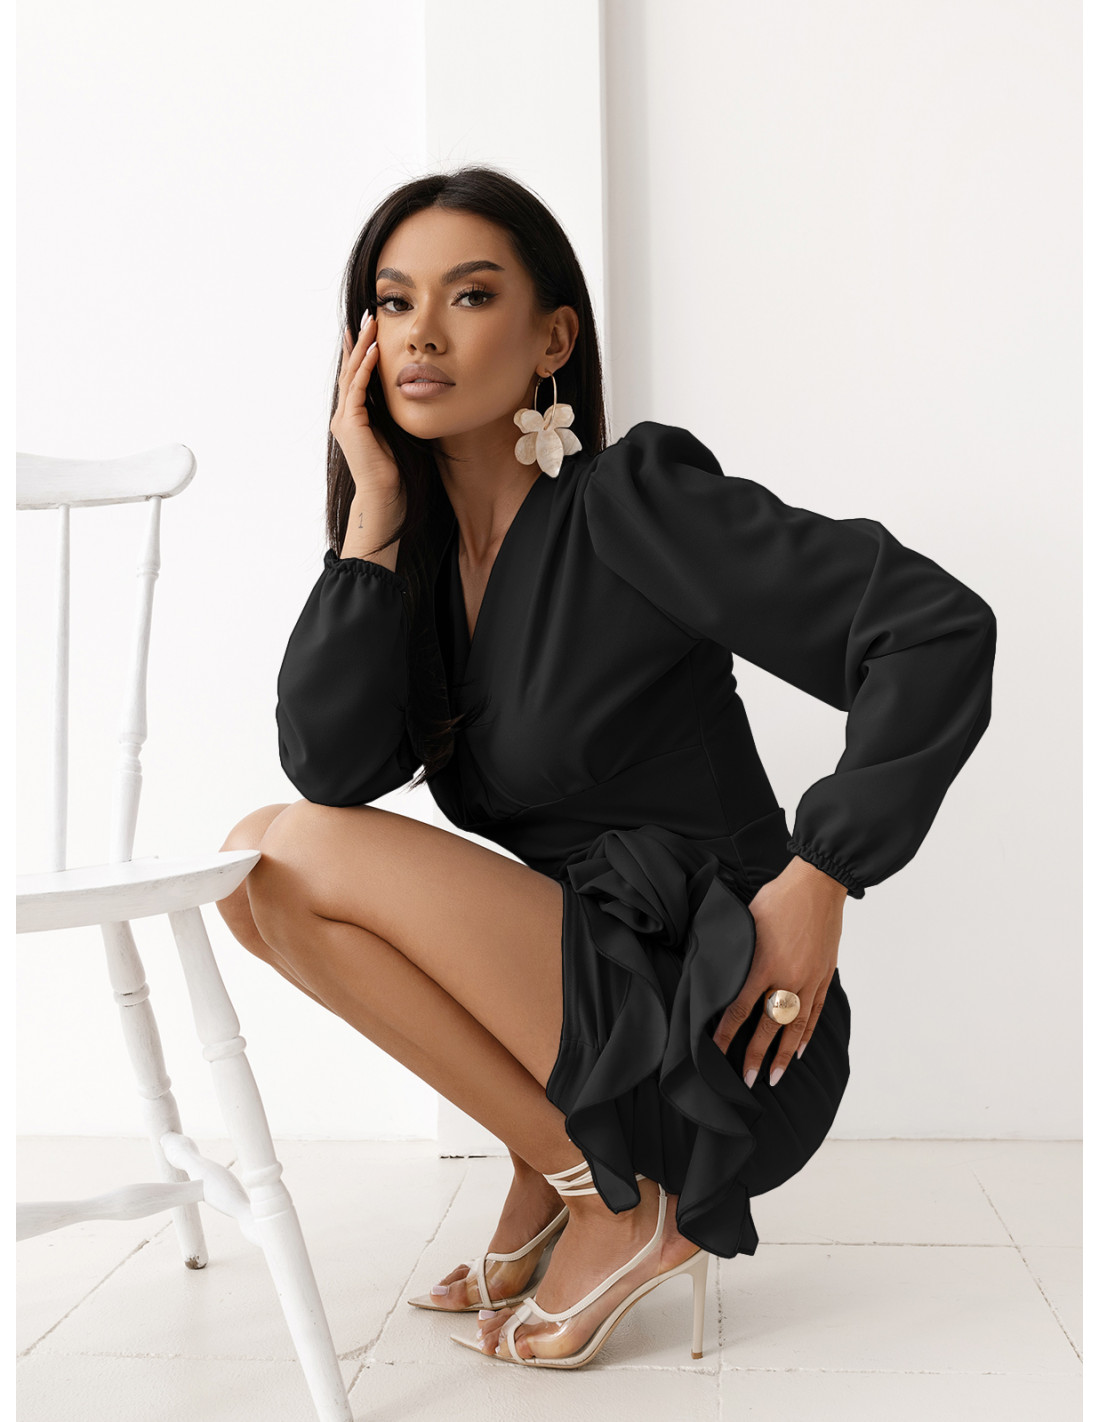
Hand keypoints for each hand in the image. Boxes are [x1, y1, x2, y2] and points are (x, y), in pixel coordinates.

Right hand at [331, 313, 399, 491]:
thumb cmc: (394, 471)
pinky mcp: (350, 424)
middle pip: (350, 369)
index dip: (361, 352)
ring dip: (362, 346)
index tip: (370, 329)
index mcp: (354, 417)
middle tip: (368, 315)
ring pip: (352, 374)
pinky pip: (358, 389)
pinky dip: (365, 368)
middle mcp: (344, 416)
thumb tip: (409, 394)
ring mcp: (344, 419)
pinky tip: (374, 350)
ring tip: (370, 323)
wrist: (385, 496)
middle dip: (359, 341)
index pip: (356, 377)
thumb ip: (394, 413)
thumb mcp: (395, 432)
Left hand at [712, 856, 845, 1085]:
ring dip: (782, 1054)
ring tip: (773, 1077)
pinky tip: (798, 1050)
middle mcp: (787, 977)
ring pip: (794, 1026)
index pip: (739, 1008)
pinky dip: (807, 1033)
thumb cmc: (776, 898)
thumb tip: (716, 973)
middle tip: (745, 1080)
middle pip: (768, 1026)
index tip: (714, 1053)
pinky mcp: (824, 975)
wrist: (817, 885)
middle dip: (754, 1055)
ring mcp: (809, 979)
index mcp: (762, 964)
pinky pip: (815, 1011)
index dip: (725, 1034)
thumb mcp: (746, 922)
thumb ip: (735, 952)